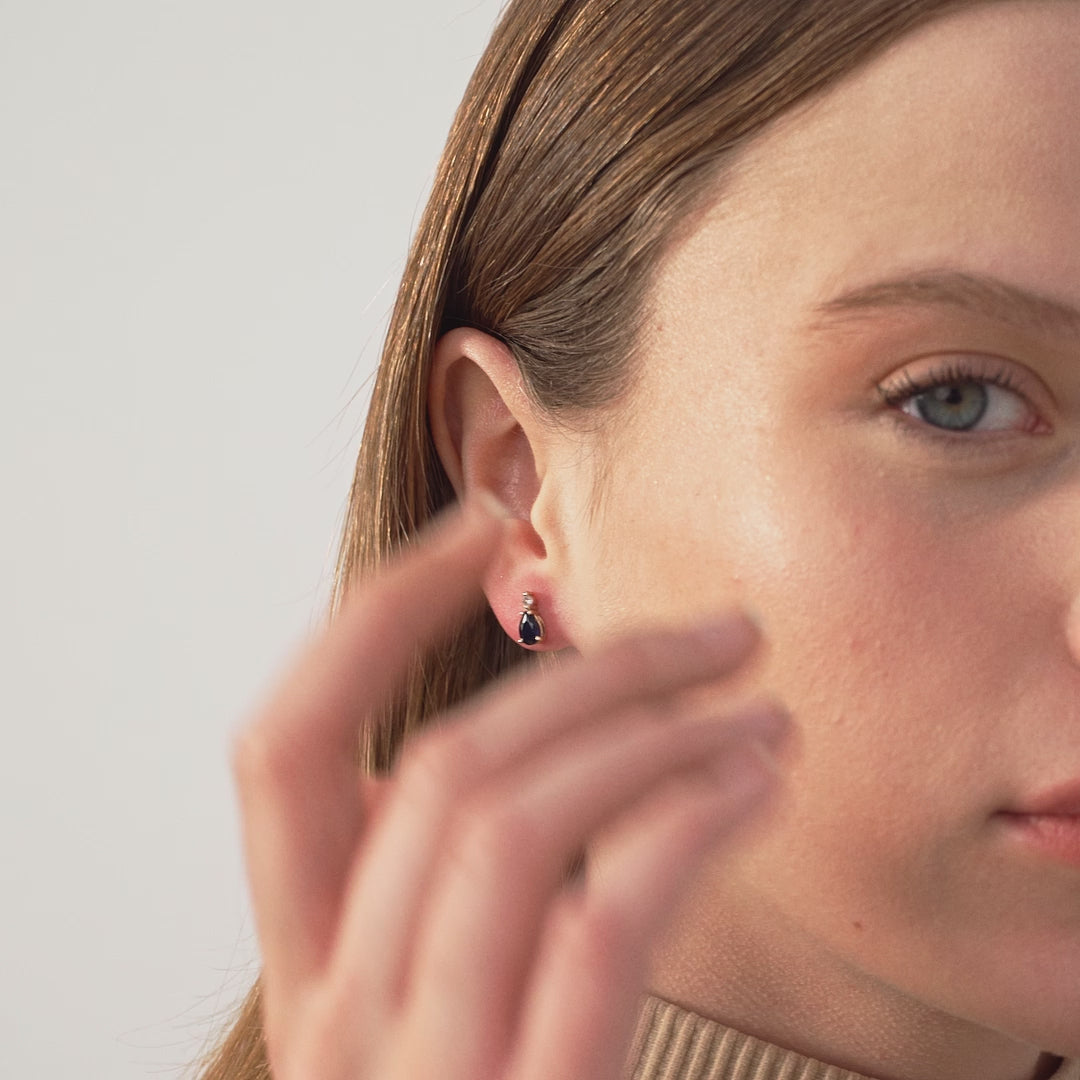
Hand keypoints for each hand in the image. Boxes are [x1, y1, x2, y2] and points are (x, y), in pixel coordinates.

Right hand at [232, 497, 787, 1079]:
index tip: (485, 528)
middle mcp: (335, 1009)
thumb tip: (548, 701)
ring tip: (757, 694)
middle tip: (712, 628)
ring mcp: (422, 1069)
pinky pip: (601, 919)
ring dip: (655, 729)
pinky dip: (686, 818)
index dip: (374, 614)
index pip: (283, 743)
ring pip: (517, 824)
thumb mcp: (434, 975)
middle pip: (438, 768)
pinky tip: (757, 778)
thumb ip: (454, 860)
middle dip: (587, 667)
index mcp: (308, 956)